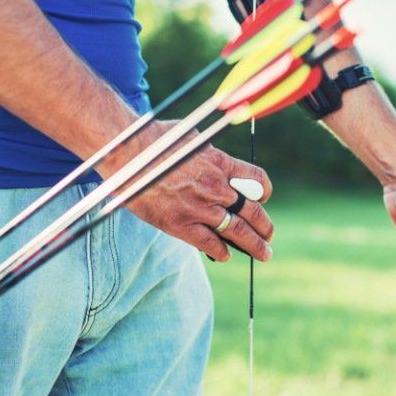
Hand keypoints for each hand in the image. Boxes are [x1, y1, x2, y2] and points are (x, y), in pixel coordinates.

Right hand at [98, 120, 273, 261]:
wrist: (127, 154)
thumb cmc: (156, 141)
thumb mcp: (193, 140)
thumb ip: (210, 154)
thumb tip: (218, 160)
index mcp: (221, 163)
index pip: (258, 180)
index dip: (265, 192)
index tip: (264, 199)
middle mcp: (216, 186)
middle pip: (253, 212)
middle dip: (265, 227)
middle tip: (269, 236)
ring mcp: (199, 207)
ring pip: (238, 231)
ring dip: (254, 245)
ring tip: (263, 253)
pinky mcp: (180, 224)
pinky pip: (210, 244)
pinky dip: (221, 252)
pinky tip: (226, 255)